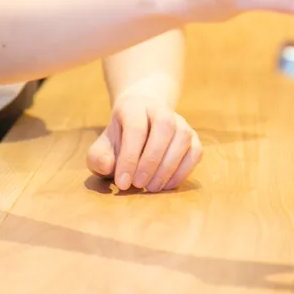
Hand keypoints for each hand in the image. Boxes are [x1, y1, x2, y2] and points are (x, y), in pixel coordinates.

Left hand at [87, 88, 201, 192]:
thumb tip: (107, 167)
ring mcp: (180, 121)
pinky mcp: (193, 137)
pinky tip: (167, 185)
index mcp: (133, 106)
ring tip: (151, 187)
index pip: (135, 127)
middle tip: (138, 185)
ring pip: (182, 138)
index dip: (129, 157)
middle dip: (150, 161)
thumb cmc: (120, 137)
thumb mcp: (103, 145)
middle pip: (163, 128)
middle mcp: (160, 109)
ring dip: (168, 167)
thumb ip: (98, 157)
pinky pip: (195, 152)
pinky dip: (183, 171)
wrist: (141, 118)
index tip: (122, 182)